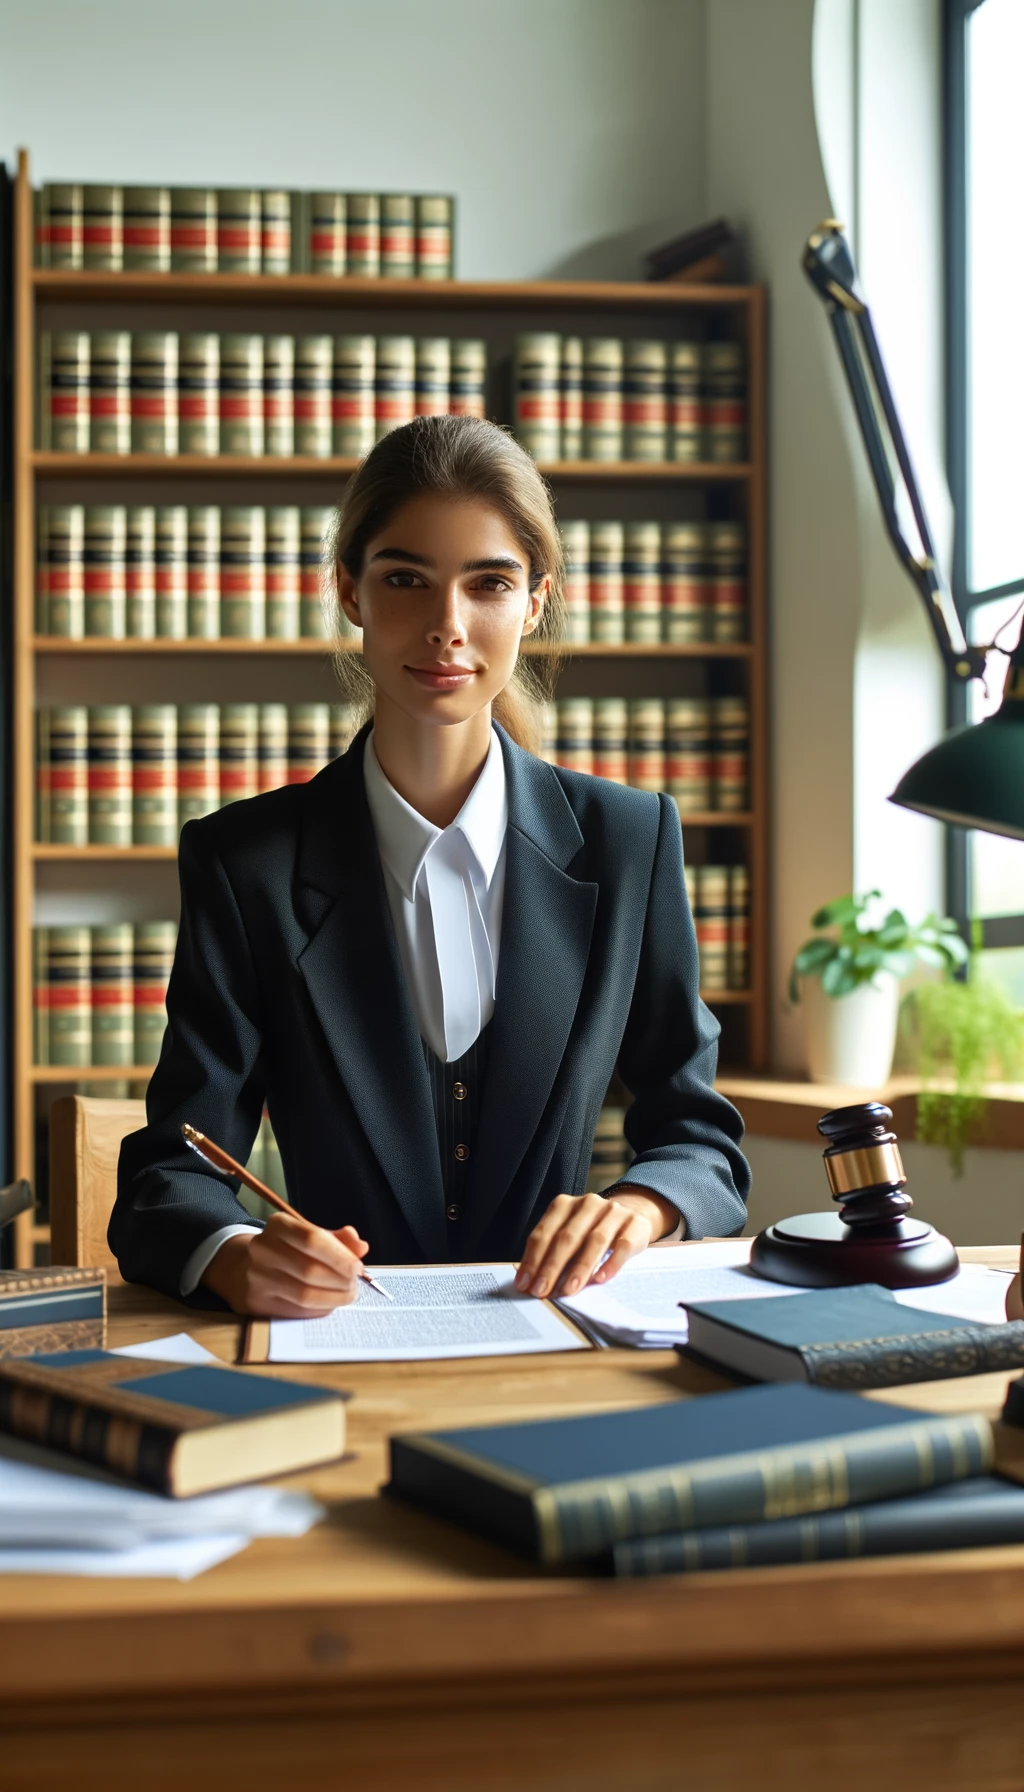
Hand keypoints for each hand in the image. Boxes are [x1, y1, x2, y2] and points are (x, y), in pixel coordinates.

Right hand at [202, 1213, 369, 1316]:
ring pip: (303, 1294)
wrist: (241, 1268)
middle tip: (354, 1285)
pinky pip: (295, 1310)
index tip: (358, 1267)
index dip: (339, 1256)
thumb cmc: (286, 1250)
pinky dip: (318, 1309)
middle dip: (339, 1281)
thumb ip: (337, 1240)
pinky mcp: (255, 1301)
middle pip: (309, 1270)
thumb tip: (361, 1247)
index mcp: (278, 1225)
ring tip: (346, 1295)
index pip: (312, 1239)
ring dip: (332, 1298)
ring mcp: (256, 1276)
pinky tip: (328, 1304)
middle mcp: (262, 1248)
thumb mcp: (308, 1236)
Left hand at [513, 1188, 678, 1298]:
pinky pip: (622, 1245)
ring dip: (579, 1268)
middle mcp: (588, 1204)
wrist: (633, 1214)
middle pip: (567, 1237)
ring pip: (594, 1240)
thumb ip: (551, 1251)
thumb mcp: (570, 1233)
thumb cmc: (592, 1230)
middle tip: (541, 1290)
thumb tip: (528, 1279)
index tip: (524, 1284)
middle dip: (551, 1267)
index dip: (532, 1259)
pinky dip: (610, 1263)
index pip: (544, 1233)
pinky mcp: (635, 1224)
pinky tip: (600, 1279)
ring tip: (568, 1290)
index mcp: (565, 1204)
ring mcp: (613, 1212)